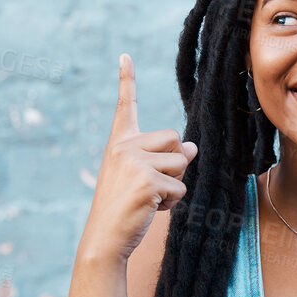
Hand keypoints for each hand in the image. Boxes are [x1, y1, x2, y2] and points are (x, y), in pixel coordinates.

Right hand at [81, 53, 197, 259]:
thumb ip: (164, 159)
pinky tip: (149, 210)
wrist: (105, 240)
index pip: (126, 107)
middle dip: (175, 163)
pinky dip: (172, 203)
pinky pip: (180, 188)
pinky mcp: (146, 181)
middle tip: (152, 185)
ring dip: (175, 186)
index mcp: (119, 143)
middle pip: (175, 137)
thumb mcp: (143, 178)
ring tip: (148, 199)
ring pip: (182, 163)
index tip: (125, 56)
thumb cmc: (125, 210)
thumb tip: (191, 147)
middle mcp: (124, 147)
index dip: (127, 80)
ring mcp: (134, 162)